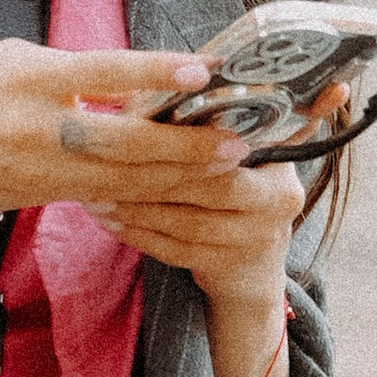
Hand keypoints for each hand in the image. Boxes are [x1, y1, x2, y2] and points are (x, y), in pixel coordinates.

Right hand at [0, 45, 235, 218]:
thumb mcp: (8, 58)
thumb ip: (68, 67)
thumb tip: (128, 75)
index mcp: (30, 80)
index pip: (102, 73)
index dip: (154, 72)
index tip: (201, 71)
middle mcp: (41, 129)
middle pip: (126, 142)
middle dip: (186, 145)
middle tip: (238, 142)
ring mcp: (44, 170)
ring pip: (125, 180)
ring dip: (181, 176)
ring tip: (227, 167)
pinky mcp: (46, 196)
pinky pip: (107, 197)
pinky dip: (147, 194)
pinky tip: (182, 189)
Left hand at [80, 160, 307, 376]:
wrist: (257, 273)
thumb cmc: (240, 204)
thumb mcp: (244, 168)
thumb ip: (214, 142)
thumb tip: (159, 101)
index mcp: (280, 175)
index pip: (223, 161)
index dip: (174, 153)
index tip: (126, 140)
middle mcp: (276, 208)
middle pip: (202, 190)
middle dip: (147, 179)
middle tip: (98, 167)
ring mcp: (256, 245)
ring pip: (185, 223)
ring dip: (136, 210)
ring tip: (96, 196)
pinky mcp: (229, 274)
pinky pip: (176, 251)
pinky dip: (140, 235)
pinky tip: (110, 222)